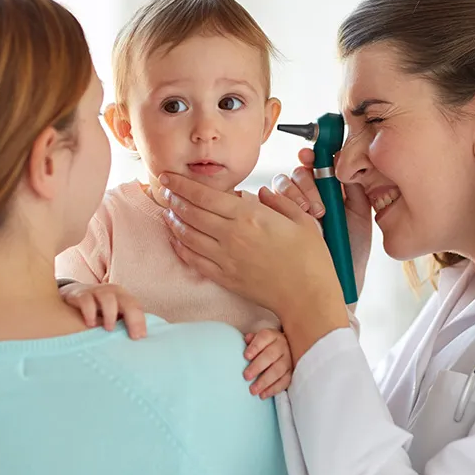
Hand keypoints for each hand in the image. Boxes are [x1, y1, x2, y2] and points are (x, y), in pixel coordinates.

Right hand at [59, 282, 147, 339]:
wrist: (75, 294)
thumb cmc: (99, 309)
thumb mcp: (114, 314)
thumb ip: (124, 323)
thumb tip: (138, 340)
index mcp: (124, 297)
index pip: (137, 307)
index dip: (140, 321)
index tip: (141, 336)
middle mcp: (113, 292)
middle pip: (127, 302)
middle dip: (132, 319)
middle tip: (132, 336)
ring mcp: (97, 291)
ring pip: (108, 299)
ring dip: (111, 314)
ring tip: (109, 329)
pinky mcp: (81, 294)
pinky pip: (87, 300)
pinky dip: (90, 312)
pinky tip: (90, 324)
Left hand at [158, 173, 349, 360]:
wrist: (307, 297)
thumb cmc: (310, 259)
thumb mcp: (301, 219)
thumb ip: (279, 201)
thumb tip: (261, 193)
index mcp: (250, 217)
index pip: (205, 196)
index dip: (182, 185)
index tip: (169, 177)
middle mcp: (232, 236)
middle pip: (191, 213)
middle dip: (173, 198)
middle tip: (164, 189)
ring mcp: (225, 258)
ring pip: (187, 235)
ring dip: (173, 221)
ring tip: (167, 211)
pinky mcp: (224, 278)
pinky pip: (193, 260)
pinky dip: (180, 247)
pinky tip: (175, 238)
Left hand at [243, 328, 291, 398]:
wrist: (284, 350)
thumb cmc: (266, 346)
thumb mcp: (259, 340)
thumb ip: (252, 340)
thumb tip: (247, 339)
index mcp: (273, 336)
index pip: (264, 338)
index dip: (255, 347)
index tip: (246, 356)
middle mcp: (282, 346)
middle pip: (270, 355)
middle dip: (257, 367)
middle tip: (246, 376)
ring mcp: (289, 360)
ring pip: (278, 370)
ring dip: (265, 381)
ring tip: (253, 390)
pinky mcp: (292, 372)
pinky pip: (284, 382)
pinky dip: (273, 389)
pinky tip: (263, 395)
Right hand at [272, 148, 371, 295]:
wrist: (339, 282)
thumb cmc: (351, 249)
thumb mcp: (359, 215)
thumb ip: (355, 188)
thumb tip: (343, 160)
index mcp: (328, 190)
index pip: (315, 165)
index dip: (310, 157)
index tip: (308, 156)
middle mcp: (308, 196)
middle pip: (297, 174)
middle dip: (305, 185)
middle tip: (318, 207)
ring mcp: (291, 209)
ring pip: (281, 186)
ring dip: (293, 195)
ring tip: (309, 216)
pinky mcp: (276, 222)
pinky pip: (268, 205)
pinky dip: (276, 205)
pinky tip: (289, 216)